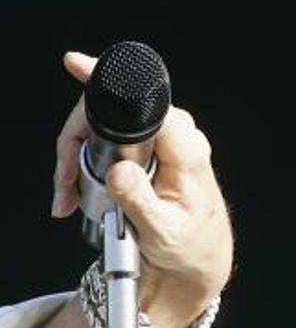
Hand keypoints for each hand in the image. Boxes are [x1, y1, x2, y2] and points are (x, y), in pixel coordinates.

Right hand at [51, 50, 232, 327]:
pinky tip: (76, 189)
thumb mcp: (162, 232)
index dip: (107, 86)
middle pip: (114, 115)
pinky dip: (87, 161)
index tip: (78, 65)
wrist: (198, 261)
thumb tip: (118, 172)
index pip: (146, 105)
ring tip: (68, 193)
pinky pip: (112, 140)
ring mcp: (166, 143)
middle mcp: (179, 140)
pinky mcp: (154, 151)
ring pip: (107, 128)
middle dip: (78, 143)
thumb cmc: (189, 247)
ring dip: (78, 156)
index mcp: (186, 152)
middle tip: (65, 182)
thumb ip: (139, 202)